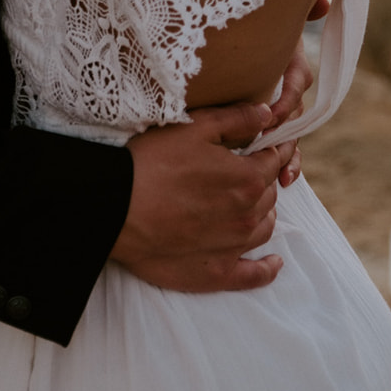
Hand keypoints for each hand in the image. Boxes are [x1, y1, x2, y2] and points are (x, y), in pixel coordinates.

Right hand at [112, 103, 284, 292]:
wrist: (118, 208)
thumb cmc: (153, 162)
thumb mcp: (195, 127)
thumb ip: (237, 119)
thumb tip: (268, 115)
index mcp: (247, 179)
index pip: (273, 160)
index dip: (268, 148)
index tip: (262, 144)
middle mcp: (248, 216)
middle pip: (269, 194)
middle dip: (261, 178)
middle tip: (242, 169)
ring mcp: (234, 248)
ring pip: (264, 227)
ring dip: (261, 212)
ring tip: (247, 202)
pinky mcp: (217, 273)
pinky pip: (254, 275)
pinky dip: (267, 268)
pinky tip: (273, 262)